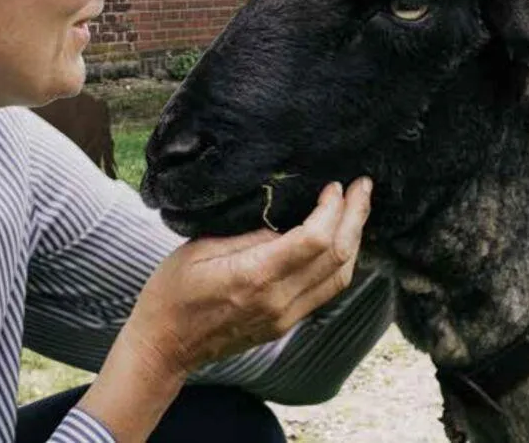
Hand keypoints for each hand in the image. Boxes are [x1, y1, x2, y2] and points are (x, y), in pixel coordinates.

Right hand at [121, 177, 372, 379]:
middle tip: (362, 186)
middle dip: (355, 218)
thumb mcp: (203, 246)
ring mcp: (285, 317)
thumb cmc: (175, 289)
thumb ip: (249, 232)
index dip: (332, 209)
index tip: (334, 184)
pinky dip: (341, 261)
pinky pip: (327, 291)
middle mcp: (279, 301)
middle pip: (337, 258)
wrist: (165, 344)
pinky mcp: (285, 324)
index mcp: (256, 276)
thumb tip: (287, 215)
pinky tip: (340, 239)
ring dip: (354, 240)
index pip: (315, 240)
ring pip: (340, 279)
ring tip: (357, 208)